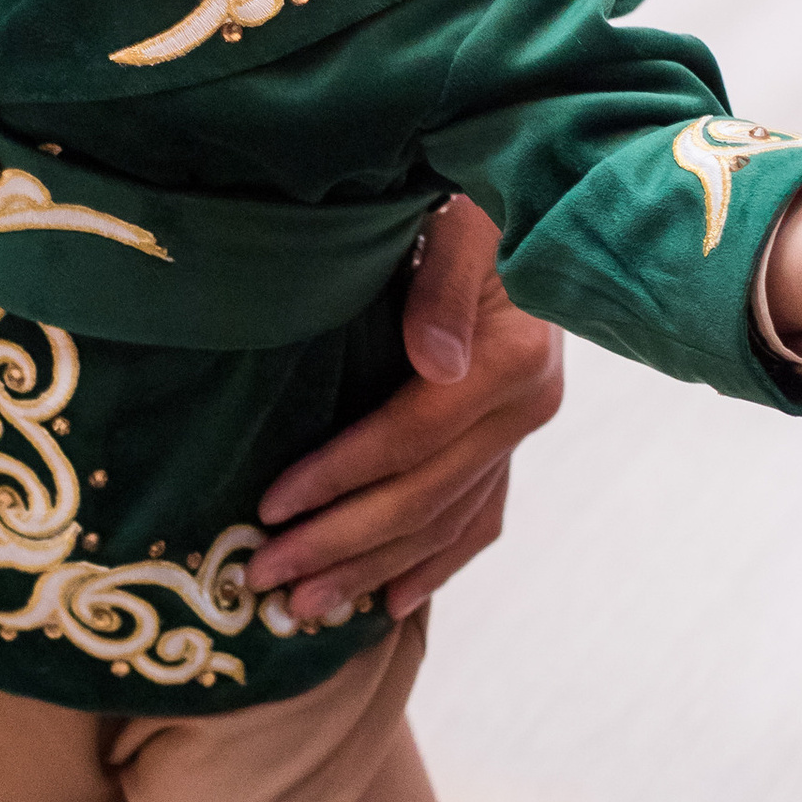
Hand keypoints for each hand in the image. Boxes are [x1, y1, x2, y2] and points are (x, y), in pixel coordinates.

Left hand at [247, 198, 562, 625]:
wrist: (537, 193)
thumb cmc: (478, 191)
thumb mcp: (461, 217)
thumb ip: (445, 283)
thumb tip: (435, 363)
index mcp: (511, 357)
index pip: (408, 437)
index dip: (338, 478)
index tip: (269, 509)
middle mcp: (527, 405)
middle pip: (422, 497)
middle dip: (338, 545)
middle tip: (264, 580)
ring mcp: (524, 429)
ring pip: (444, 523)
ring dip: (372, 571)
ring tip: (303, 611)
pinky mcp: (516, 439)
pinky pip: (479, 519)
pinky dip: (435, 564)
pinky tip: (391, 602)